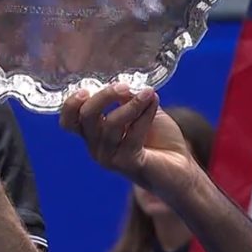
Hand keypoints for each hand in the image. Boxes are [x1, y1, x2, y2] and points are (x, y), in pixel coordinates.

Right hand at [60, 84, 199, 199]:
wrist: (181, 166)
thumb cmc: (159, 137)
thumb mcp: (141, 109)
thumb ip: (129, 98)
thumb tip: (122, 85)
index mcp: (94, 133)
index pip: (69, 121)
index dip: (71, 105)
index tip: (86, 89)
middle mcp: (96, 147)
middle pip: (85, 118)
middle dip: (103, 97)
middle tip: (123, 86)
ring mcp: (110, 158)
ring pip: (111, 124)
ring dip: (131, 104)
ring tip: (148, 93)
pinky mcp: (128, 164)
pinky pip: (132, 134)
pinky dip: (144, 114)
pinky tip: (154, 102)